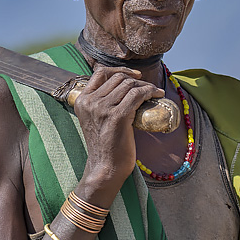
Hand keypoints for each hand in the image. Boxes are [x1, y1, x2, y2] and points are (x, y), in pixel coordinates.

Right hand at [73, 66, 164, 189]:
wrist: (104, 168)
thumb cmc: (104, 146)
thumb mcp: (95, 119)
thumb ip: (101, 104)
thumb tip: (123, 88)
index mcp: (82, 100)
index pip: (100, 73)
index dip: (120, 70)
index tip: (135, 75)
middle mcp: (90, 102)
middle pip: (118, 78)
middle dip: (136, 80)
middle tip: (148, 88)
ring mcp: (103, 108)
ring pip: (129, 84)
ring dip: (146, 85)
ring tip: (155, 92)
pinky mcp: (117, 116)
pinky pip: (138, 94)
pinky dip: (150, 91)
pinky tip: (157, 95)